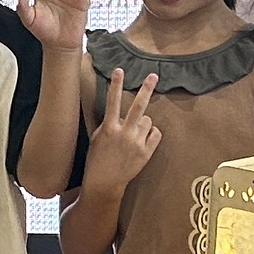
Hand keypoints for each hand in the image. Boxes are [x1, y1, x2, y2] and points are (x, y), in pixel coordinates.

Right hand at [82, 67, 162, 194]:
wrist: (104, 183)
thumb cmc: (97, 159)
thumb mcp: (98, 138)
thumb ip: (109, 124)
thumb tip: (119, 112)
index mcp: (109, 128)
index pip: (112, 101)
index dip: (116, 84)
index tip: (119, 70)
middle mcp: (124, 133)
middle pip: (138, 106)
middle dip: (146, 89)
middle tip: (153, 76)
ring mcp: (136, 143)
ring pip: (148, 120)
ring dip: (143, 123)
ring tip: (134, 134)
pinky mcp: (146, 153)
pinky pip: (156, 134)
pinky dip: (151, 134)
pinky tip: (143, 140)